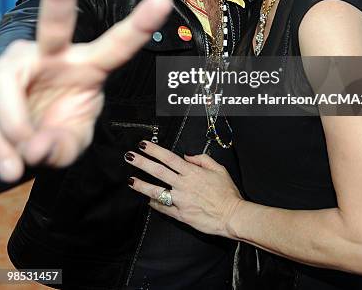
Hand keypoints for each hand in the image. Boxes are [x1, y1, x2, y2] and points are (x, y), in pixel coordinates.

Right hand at [0, 0, 172, 182]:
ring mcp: (18, 63)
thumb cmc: (53, 137)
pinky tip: (9, 163)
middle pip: (55, 22)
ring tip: (19, 164)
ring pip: (8, 87)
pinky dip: (0, 146)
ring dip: (13, 131)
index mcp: (88, 67)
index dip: (139, 23)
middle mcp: (54, 56)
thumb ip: (62, 147)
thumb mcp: (69, 147)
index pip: (117, 45)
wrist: (16, 149)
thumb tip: (36, 146)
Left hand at [125, 140, 243, 236]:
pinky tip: (147, 200)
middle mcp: (183, 185)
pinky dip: (155, 204)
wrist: (232, 215)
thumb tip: (187, 156)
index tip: (144, 145)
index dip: (154, 150)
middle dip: (142, 163)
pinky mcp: (181, 215)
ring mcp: (181, 200)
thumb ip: (202, 159)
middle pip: (158, 171)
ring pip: (157, 191)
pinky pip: (164, 208)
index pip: (168, 158)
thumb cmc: (227, 193)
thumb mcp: (219, 169)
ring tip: (130, 180)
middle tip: (130, 157)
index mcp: (192, 172)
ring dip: (142, 185)